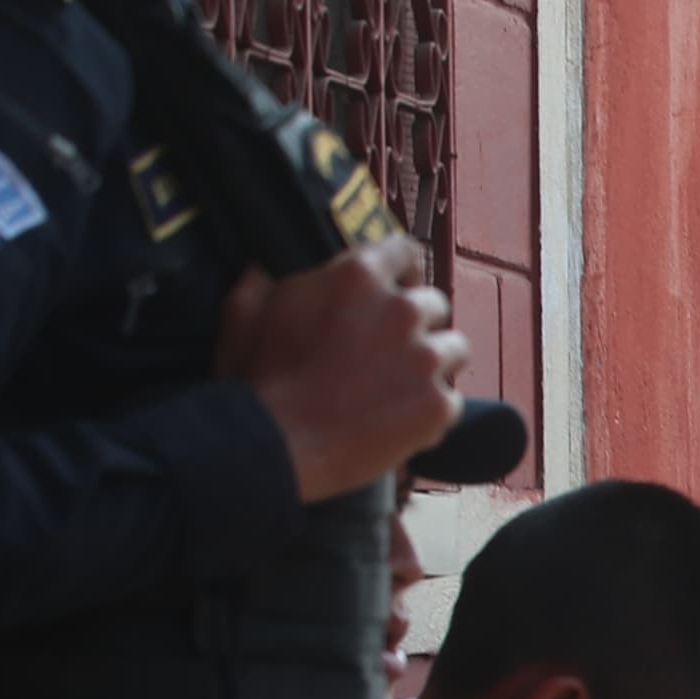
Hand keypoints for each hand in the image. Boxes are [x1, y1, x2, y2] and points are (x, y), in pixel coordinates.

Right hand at [218, 241, 467, 501]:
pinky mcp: (438, 405)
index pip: (406, 252)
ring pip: (453, 349)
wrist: (275, 446)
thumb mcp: (245, 314)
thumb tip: (260, 268)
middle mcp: (401, 310)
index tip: (399, 287)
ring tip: (401, 387)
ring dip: (433, 364)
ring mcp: (424, 358)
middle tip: (391, 351)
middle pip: (434, 304)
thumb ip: (263, 281)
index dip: (403, 271)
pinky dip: (431, 410)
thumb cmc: (256, 381)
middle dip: (418, 323)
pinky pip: (450, 399)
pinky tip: (400, 420)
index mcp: (358, 276)